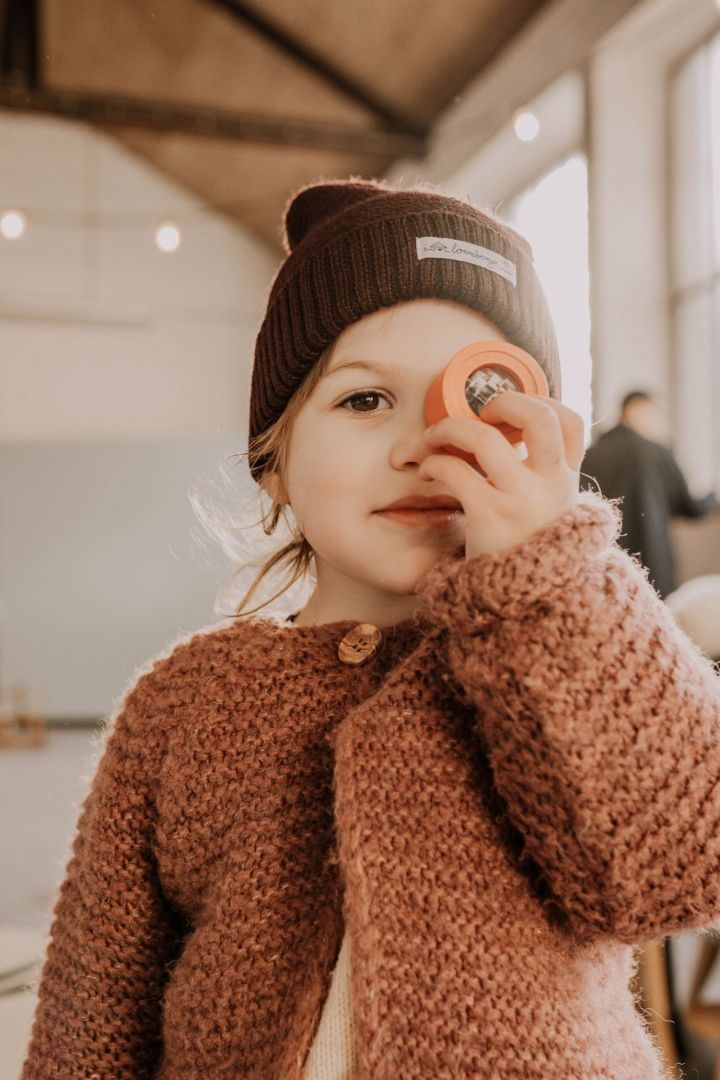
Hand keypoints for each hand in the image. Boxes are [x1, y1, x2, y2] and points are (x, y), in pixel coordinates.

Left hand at [418, 391, 584, 558]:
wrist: (525, 608)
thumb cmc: (523, 554)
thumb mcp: (548, 516)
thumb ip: (539, 482)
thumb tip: (509, 445)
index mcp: (566, 481)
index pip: (570, 423)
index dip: (541, 403)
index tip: (510, 410)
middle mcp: (551, 485)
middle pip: (538, 417)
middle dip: (503, 401)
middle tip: (478, 414)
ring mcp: (522, 499)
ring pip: (485, 437)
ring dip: (449, 428)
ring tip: (432, 438)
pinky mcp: (490, 515)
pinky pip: (455, 469)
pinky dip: (433, 462)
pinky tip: (426, 472)